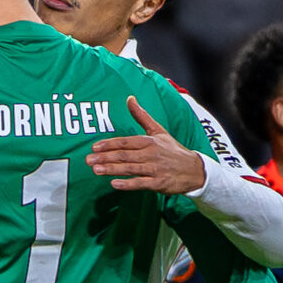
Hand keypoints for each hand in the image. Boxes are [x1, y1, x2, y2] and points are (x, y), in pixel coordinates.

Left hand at [89, 96, 208, 193]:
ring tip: (96, 170)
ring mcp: (155, 169)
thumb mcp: (158, 131)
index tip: (95, 147)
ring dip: (112, 169)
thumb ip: (142, 116)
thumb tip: (129, 98)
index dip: (110, 144)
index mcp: (149, 141)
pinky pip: (141, 183)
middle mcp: (151, 154)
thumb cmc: (173, 150)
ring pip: (130, 169)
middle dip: (105, 157)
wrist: (194, 170)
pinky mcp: (159, 183)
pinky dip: (128, 184)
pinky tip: (114, 184)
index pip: (126, 142)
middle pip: (125, 155)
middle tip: (88, 160)